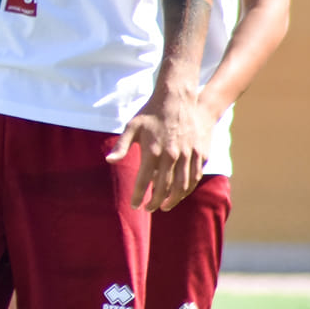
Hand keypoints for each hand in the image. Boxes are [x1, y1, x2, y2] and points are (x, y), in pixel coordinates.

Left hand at [114, 89, 206, 210]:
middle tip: (149, 209)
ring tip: (165, 206)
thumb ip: (121, 146)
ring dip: (173, 199)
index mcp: (153, 152)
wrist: (178, 99)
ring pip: (182, 186)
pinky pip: (195, 177)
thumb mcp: (132, 127)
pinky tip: (180, 193)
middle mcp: (172, 156)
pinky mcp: (200, 153)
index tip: (134, 205)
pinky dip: (187, 189)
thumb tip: (109, 161)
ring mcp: (188, 155)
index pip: (143, 181)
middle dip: (156, 202)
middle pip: (164, 188)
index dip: (138, 196)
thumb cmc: (151, 114)